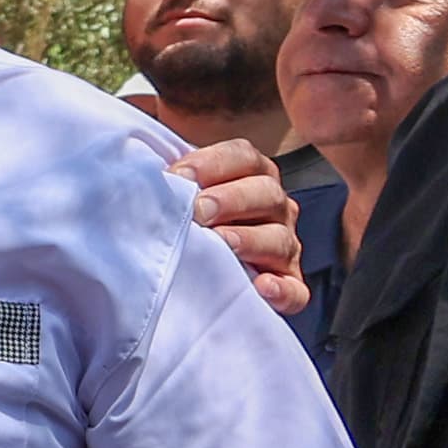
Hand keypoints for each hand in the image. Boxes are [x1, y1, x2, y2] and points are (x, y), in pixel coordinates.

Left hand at [167, 139, 308, 321]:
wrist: (182, 275)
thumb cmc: (179, 224)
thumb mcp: (175, 197)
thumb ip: (171, 182)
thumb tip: (152, 178)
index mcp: (249, 176)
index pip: (242, 157)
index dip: (213, 163)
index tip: (178, 176)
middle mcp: (273, 208)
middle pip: (266, 193)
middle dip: (232, 199)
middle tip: (199, 211)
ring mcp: (282, 246)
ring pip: (280, 238)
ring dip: (251, 239)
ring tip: (223, 243)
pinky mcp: (286, 285)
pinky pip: (296, 290)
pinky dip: (282, 288)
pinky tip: (261, 286)